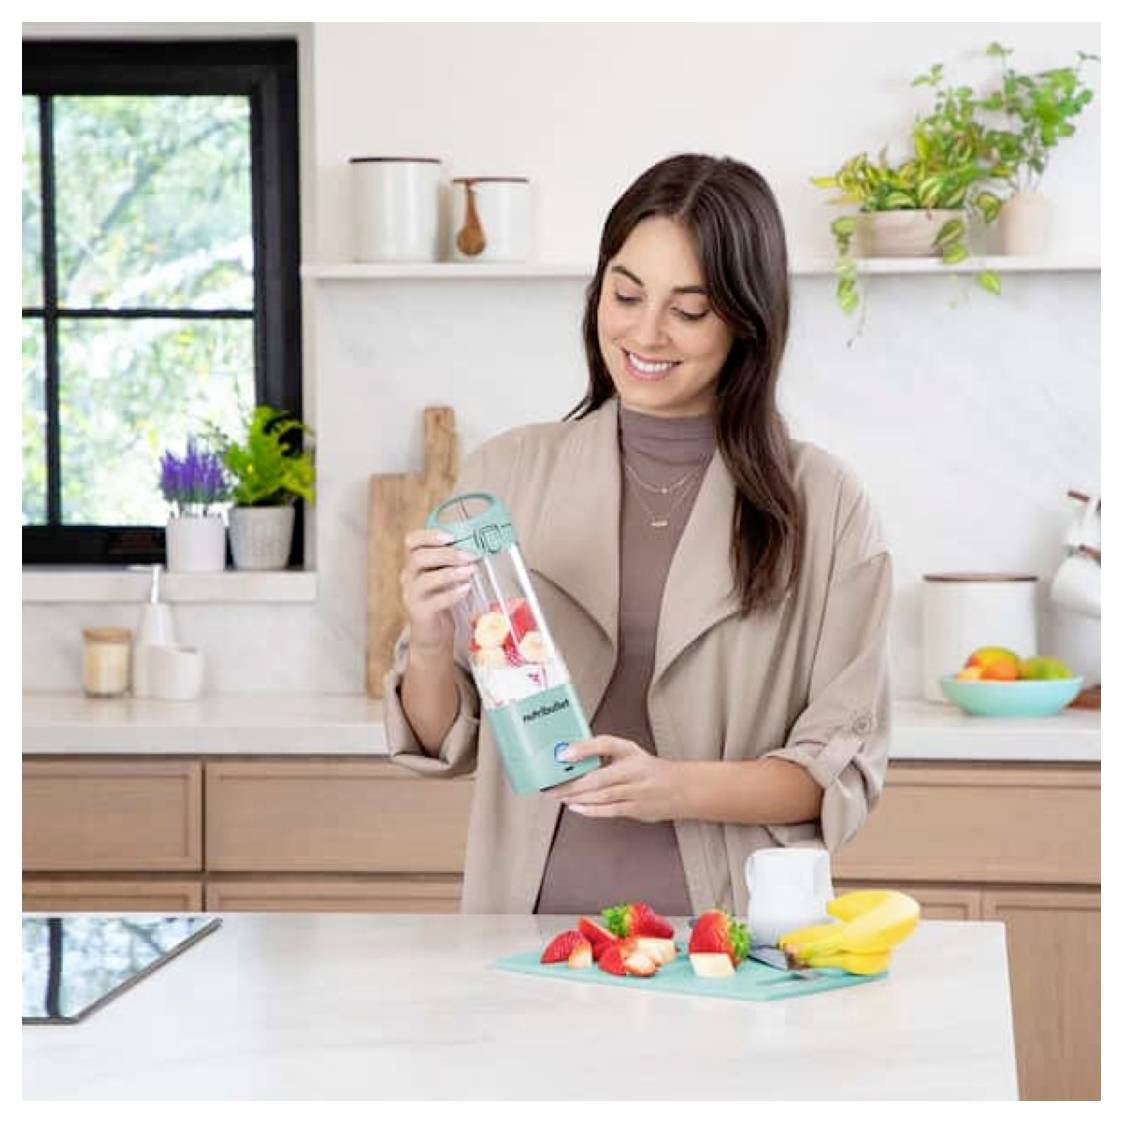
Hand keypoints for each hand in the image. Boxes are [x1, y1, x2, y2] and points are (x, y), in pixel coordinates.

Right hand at [399, 528, 479, 656]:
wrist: (432, 633)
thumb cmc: (440, 599)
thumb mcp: (443, 576)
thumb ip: (451, 562)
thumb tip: (475, 546)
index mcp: (413, 563)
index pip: (411, 541)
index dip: (429, 535)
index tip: (450, 536)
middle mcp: (408, 577)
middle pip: (418, 558)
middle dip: (446, 554)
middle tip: (469, 555)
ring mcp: (411, 596)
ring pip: (425, 579)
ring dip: (450, 573)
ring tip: (470, 570)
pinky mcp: (419, 613)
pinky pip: (434, 602)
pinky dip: (452, 594)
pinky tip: (466, 588)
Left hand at [547, 736, 683, 822]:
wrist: (682, 788)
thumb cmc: (648, 770)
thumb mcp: (629, 754)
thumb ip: (603, 754)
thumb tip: (570, 757)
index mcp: (630, 751)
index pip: (606, 744)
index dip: (583, 748)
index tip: (563, 753)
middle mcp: (634, 769)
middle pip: (599, 777)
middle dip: (571, 783)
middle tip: (551, 785)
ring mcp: (637, 790)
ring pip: (602, 795)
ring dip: (577, 797)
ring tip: (558, 795)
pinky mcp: (637, 808)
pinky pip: (610, 810)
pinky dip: (590, 809)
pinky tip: (575, 807)